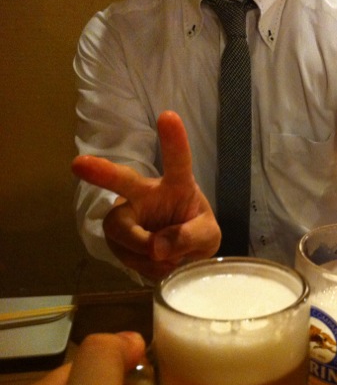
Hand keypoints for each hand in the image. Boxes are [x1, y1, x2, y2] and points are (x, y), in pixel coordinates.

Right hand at [72, 111, 220, 280]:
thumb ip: (192, 237)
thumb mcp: (209, 236)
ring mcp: (127, 217)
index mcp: (177, 185)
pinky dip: (147, 267)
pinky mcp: (116, 239)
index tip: (169, 116)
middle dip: (103, 172)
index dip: (174, 141)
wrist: (179, 256)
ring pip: (124, 232)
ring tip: (170, 258)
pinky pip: (127, 257)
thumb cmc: (195, 232)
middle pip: (124, 182)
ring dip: (147, 252)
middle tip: (79, 164)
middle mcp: (146, 195)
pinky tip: (159, 263)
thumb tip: (156, 248)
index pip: (178, 161)